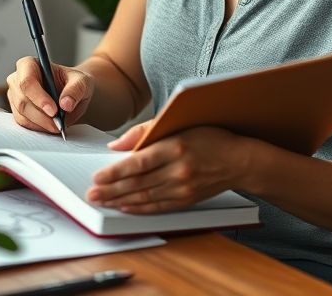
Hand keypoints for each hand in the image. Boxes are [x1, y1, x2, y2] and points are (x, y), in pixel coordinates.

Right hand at [7, 56, 93, 133]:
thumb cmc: (73, 82)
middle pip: (23, 101)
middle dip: (42, 115)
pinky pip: (24, 123)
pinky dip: (38, 128)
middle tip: (59, 123)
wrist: (71, 92)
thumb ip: (76, 89)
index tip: (54, 111)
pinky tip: (51, 126)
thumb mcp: (81, 81)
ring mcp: (15, 96)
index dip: (39, 97)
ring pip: (22, 115)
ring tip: (58, 125)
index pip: (27, 81)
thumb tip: (66, 104)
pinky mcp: (17, 111)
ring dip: (41, 124)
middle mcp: (17, 79)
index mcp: (29, 64)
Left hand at [86, 126, 246, 213]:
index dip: (115, 172)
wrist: (239, 159)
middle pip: (138, 183)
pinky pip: (158, 207)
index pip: (138, 162)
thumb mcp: (178, 122)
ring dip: (120, 200)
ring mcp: (183, 188)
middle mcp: (179, 170)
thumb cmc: (209, 134)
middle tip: (91, 193)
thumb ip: (145, 131)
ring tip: (102, 200)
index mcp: (175, 147)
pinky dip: (139, 208)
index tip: (97, 177)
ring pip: (145, 197)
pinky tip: (125, 206)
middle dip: (111, 190)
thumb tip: (116, 145)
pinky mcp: (187, 200)